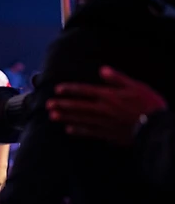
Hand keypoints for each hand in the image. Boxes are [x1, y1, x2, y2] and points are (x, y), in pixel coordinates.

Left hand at [46, 66, 166, 145]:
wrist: (156, 127)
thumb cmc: (148, 104)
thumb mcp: (135, 86)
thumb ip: (117, 78)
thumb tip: (102, 70)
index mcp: (109, 96)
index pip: (85, 91)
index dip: (70, 90)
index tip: (57, 89)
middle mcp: (103, 109)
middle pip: (78, 106)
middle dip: (62, 105)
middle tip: (48, 105)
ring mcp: (103, 123)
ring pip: (80, 119)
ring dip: (65, 117)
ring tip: (52, 116)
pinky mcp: (107, 134)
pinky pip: (89, 132)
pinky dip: (78, 130)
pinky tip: (68, 129)